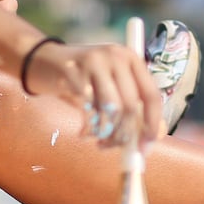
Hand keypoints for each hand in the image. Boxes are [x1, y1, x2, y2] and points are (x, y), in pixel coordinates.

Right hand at [22, 41, 162, 147]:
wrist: (48, 60)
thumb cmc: (88, 79)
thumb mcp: (114, 85)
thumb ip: (135, 107)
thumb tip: (155, 138)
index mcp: (131, 59)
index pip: (151, 95)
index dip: (152, 124)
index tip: (145, 146)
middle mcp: (115, 56)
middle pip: (129, 105)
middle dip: (124, 134)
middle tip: (115, 147)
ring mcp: (93, 62)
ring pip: (109, 109)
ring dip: (106, 132)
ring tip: (99, 139)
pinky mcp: (72, 71)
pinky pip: (86, 109)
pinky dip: (89, 127)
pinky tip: (84, 131)